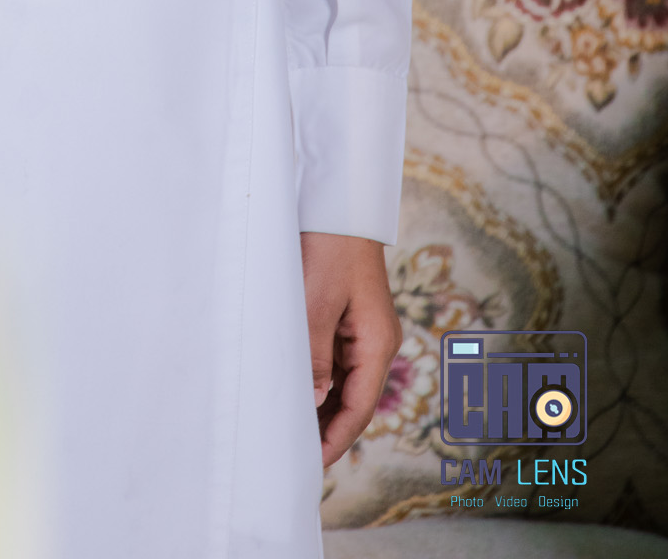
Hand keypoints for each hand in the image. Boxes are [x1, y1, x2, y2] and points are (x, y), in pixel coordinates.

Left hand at [300, 232, 400, 466]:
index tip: (311, 462)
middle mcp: (375, 342)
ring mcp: (362, 330)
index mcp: (377, 343)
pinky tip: (296, 391)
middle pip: (354, 398)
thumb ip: (316, 354)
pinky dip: (318, 379)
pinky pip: (335, 360)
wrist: (337, 205)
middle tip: (293, 453)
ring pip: (343, 381)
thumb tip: (316, 401)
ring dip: (320, 404)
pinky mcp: (348, 318)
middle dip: (327, 427)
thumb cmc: (329, 248)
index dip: (336, 437)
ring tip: (290, 429)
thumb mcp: (317, 302)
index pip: (359, 406)